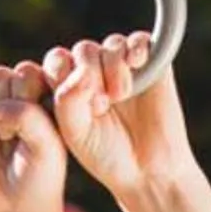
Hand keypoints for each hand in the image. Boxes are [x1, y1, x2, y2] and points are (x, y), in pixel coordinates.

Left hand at [46, 32, 196, 210]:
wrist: (147, 170)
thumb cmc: (106, 154)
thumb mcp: (75, 131)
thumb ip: (67, 100)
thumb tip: (82, 68)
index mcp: (70, 87)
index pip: (58, 61)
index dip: (63, 76)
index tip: (80, 107)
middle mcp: (96, 72)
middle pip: (84, 50)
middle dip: (89, 73)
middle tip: (101, 105)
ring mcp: (124, 68)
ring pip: (111, 45)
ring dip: (112, 67)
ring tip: (120, 96)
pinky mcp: (152, 65)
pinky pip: (140, 41)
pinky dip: (136, 47)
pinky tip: (135, 62)